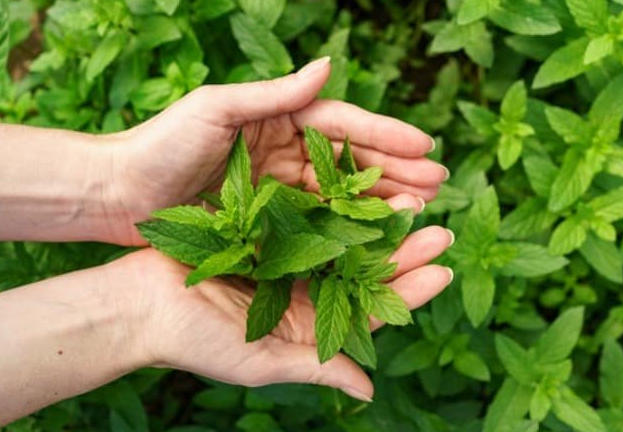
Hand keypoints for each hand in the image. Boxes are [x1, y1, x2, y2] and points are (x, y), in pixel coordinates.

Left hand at [106, 57, 447, 244]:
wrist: (119, 193)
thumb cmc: (161, 143)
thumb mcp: (218, 109)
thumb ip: (276, 94)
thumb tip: (331, 64)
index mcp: (278, 119)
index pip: (342, 125)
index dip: (386, 135)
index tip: (426, 146)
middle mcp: (285, 152)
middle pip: (351, 161)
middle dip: (396, 171)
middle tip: (439, 184)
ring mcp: (278, 188)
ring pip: (340, 195)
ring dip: (380, 201)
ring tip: (420, 210)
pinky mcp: (267, 221)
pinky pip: (316, 224)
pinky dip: (347, 228)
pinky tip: (376, 236)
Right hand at [129, 195, 453, 401]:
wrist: (140, 303)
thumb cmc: (195, 340)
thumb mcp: (259, 362)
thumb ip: (317, 370)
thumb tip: (369, 391)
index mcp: (308, 329)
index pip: (371, 313)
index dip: (409, 292)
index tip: (443, 271)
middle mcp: (303, 294)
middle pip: (365, 274)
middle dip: (404, 253)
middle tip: (439, 230)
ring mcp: (285, 263)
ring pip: (344, 243)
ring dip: (376, 225)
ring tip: (410, 204)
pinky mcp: (265, 235)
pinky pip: (309, 218)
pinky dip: (335, 206)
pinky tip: (359, 190)